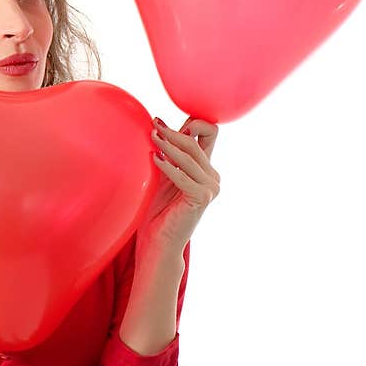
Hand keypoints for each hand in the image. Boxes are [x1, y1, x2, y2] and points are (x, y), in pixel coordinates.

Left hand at [139, 115, 219, 252]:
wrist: (159, 242)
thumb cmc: (159, 210)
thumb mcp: (165, 174)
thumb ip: (170, 153)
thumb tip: (161, 125)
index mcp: (206, 169)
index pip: (209, 133)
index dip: (192, 123)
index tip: (163, 123)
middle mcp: (213, 177)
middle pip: (196, 143)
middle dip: (173, 132)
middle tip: (154, 126)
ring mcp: (211, 188)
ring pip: (190, 157)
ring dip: (169, 145)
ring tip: (152, 138)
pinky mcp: (202, 199)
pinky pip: (183, 176)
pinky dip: (168, 165)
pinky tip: (154, 158)